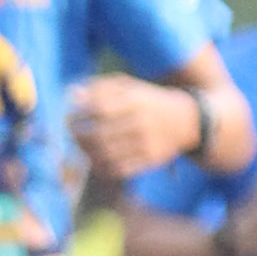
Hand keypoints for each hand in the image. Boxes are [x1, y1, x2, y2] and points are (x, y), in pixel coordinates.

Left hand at [69, 74, 204, 181]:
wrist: (187, 121)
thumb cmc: (148, 101)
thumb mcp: (130, 86)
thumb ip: (101, 88)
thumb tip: (72, 94)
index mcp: (136, 101)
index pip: (98, 109)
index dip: (78, 114)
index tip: (69, 115)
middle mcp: (142, 122)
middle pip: (99, 134)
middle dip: (78, 135)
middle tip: (71, 133)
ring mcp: (147, 143)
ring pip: (106, 154)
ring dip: (86, 152)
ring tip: (80, 146)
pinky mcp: (150, 160)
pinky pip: (118, 169)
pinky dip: (101, 166)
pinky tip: (94, 159)